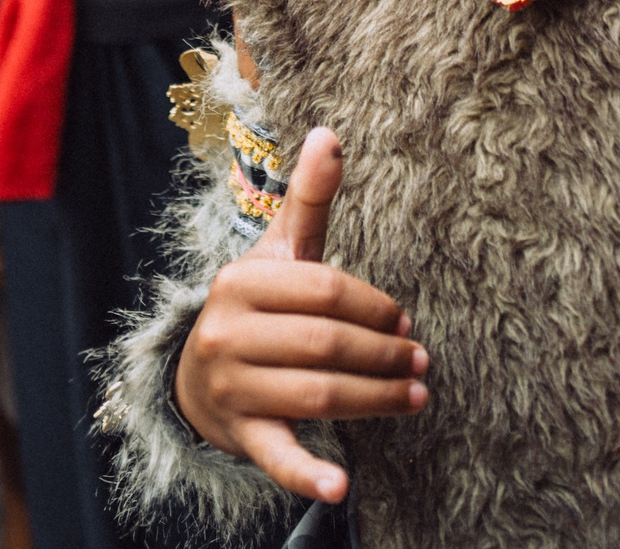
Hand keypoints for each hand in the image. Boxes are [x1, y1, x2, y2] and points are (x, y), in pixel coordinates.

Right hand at [176, 128, 427, 504]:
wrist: (200, 379)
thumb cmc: (257, 307)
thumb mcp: (277, 252)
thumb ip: (307, 199)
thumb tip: (331, 132)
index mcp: (238, 282)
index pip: (324, 290)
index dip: (374, 305)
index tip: (403, 320)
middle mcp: (226, 334)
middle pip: (326, 344)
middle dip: (383, 354)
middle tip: (419, 359)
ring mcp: (231, 388)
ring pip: (319, 395)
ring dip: (378, 400)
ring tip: (415, 396)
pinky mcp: (241, 436)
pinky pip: (277, 456)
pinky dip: (307, 475)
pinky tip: (341, 487)